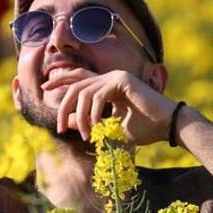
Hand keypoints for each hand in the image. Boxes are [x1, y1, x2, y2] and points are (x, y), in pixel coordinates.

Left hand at [42, 69, 175, 144]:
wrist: (169, 127)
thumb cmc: (145, 129)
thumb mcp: (110, 128)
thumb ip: (89, 122)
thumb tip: (66, 122)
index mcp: (107, 85)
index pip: (78, 77)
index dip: (60, 80)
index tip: (43, 88)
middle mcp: (110, 77)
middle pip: (75, 86)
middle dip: (64, 106)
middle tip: (59, 127)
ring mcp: (116, 77)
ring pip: (84, 94)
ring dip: (80, 117)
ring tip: (85, 134)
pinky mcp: (122, 81)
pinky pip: (97, 97)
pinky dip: (92, 114)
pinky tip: (95, 127)